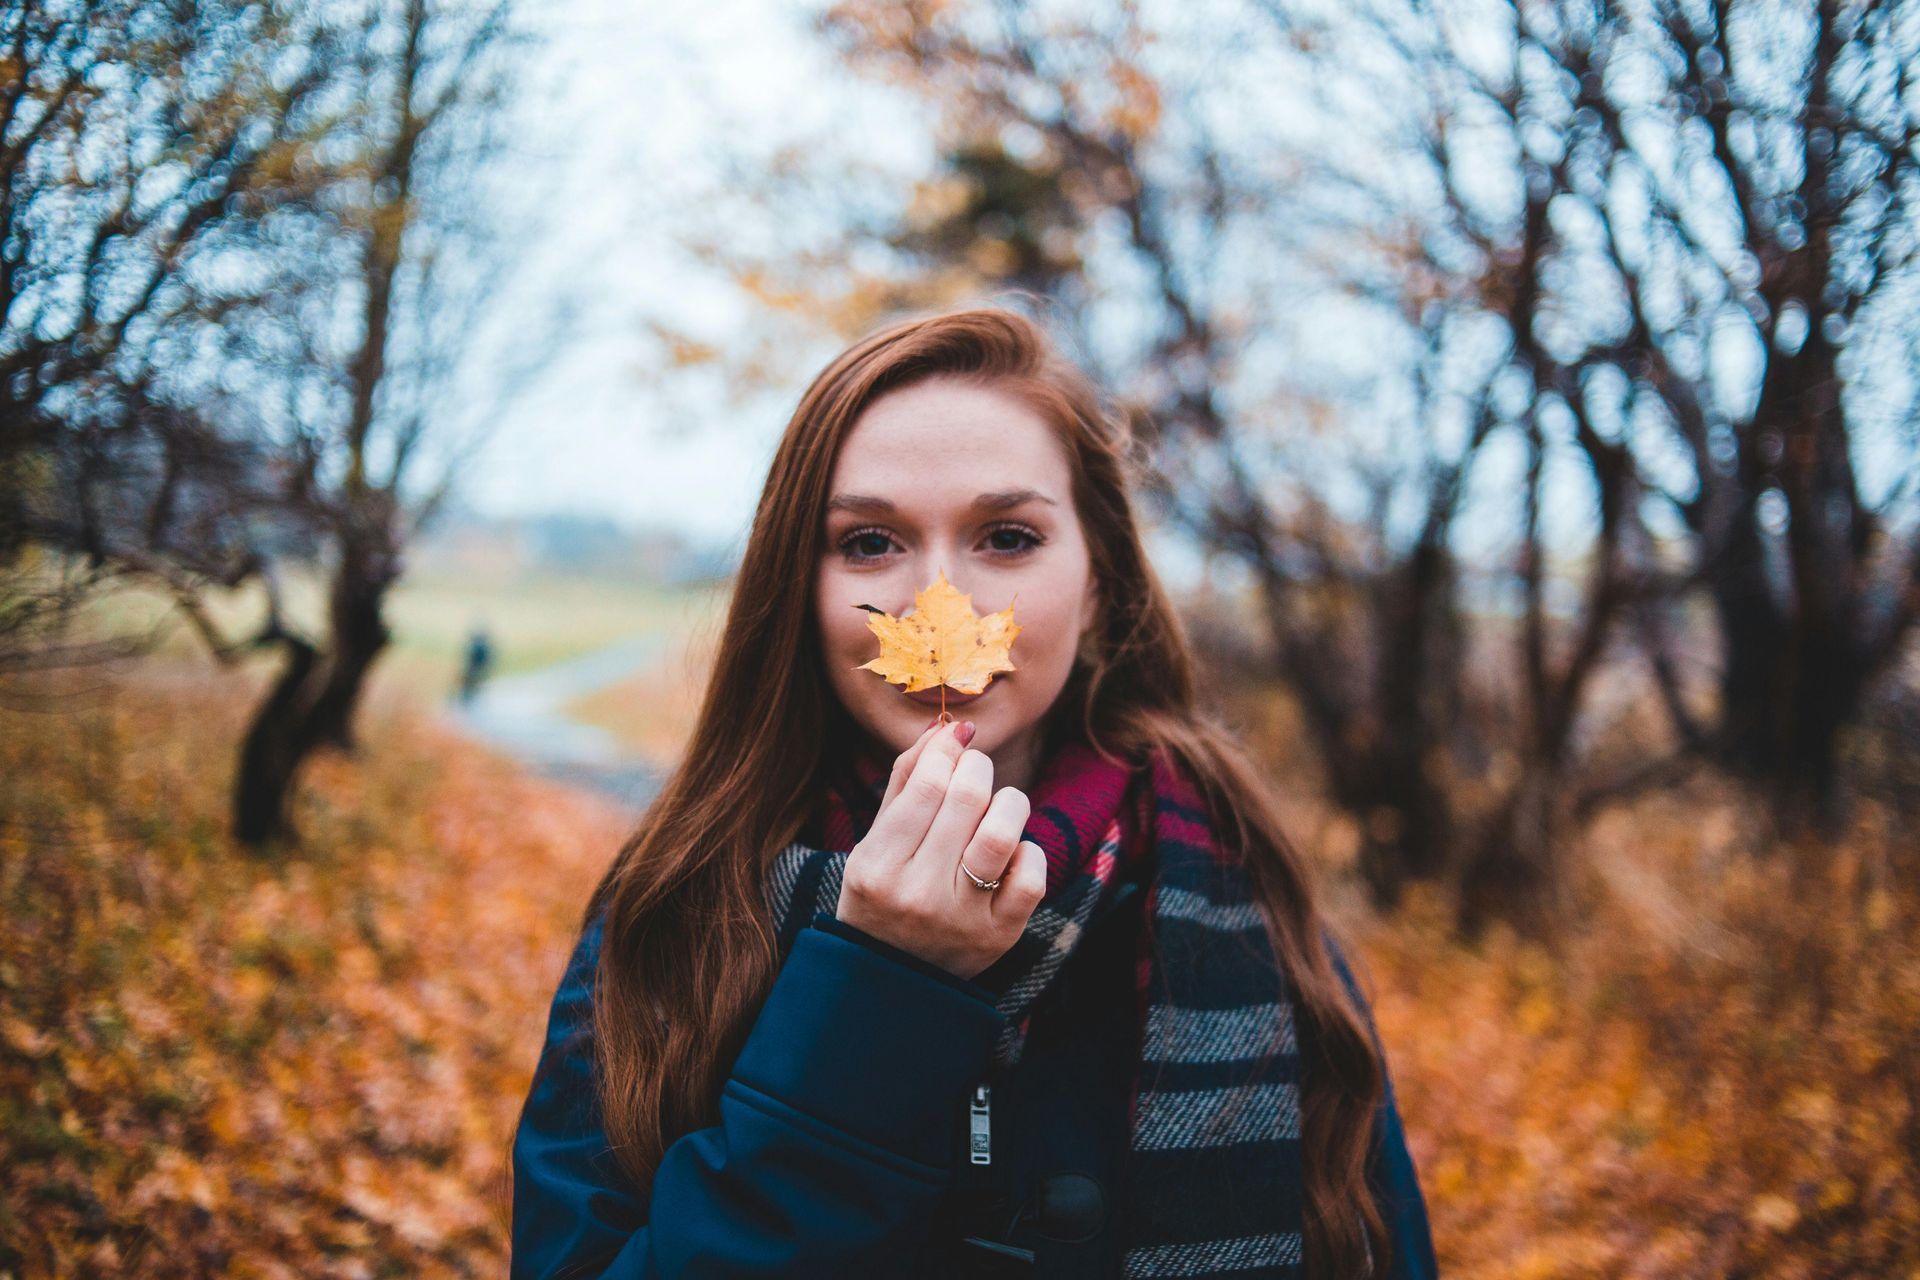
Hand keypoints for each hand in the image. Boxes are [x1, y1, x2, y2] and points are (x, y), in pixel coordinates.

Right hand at [835, 715, 1046, 980]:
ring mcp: (961, 919)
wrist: (893, 977)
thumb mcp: (876, 840)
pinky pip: (1031, 876)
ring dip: (1008, 802)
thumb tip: (950, 727)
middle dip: (978, 767)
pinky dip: (1028, 852)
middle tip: (975, 770)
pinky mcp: (1000, 936)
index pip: (925, 784)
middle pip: (967, 798)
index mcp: (877, 866)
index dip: (948, 750)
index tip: (956, 742)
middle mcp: (918, 894)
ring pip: (1002, 832)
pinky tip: (1010, 854)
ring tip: (999, 805)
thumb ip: (907, 779)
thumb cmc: (884, 893)